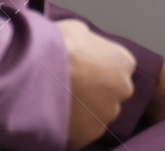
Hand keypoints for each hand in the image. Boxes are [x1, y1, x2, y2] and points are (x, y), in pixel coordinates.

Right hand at [57, 18, 135, 149]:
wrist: (39, 69)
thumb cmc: (59, 44)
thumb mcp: (79, 30)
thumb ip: (90, 43)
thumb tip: (84, 47)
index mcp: (124, 62)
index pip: (118, 69)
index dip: (98, 70)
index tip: (83, 70)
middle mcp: (122, 89)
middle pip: (110, 94)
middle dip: (94, 93)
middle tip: (71, 87)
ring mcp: (107, 114)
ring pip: (97, 115)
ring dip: (83, 111)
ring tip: (60, 101)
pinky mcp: (89, 134)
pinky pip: (82, 133)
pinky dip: (71, 129)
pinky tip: (56, 116)